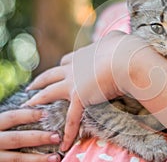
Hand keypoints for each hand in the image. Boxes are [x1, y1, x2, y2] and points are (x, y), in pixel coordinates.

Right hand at [0, 109, 60, 161]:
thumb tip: (44, 115)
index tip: (47, 114)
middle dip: (38, 138)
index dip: (29, 115)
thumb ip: (16, 121)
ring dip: (38, 158)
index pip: (12, 117)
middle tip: (57, 137)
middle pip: (17, 138)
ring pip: (17, 158)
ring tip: (55, 157)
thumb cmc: (1, 133)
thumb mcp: (2, 125)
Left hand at [25, 30, 144, 150]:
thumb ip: (112, 38)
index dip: (61, 67)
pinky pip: (72, 117)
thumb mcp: (116, 38)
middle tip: (30, 86)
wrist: (126, 58)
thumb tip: (116, 36)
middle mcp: (74, 67)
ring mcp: (74, 82)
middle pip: (51, 74)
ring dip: (38, 99)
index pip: (66, 61)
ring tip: (30, 104)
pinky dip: (69, 131)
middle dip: (40, 80)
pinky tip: (65, 142)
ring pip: (49, 91)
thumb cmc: (125, 48)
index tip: (59, 70)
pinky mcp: (79, 96)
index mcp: (84, 54)